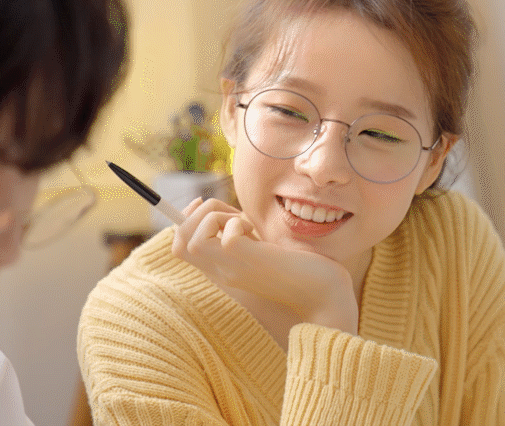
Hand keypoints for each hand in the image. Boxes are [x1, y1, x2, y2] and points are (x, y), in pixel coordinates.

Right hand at [172, 198, 358, 334]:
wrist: (325, 296)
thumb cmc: (303, 272)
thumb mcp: (262, 253)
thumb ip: (242, 239)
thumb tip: (228, 214)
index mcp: (223, 270)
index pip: (179, 248)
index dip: (185, 222)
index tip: (208, 207)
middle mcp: (221, 271)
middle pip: (178, 241)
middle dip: (196, 213)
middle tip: (230, 214)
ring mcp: (230, 267)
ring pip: (191, 236)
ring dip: (215, 215)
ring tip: (245, 223)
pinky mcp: (246, 259)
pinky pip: (224, 232)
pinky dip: (237, 221)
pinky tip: (258, 234)